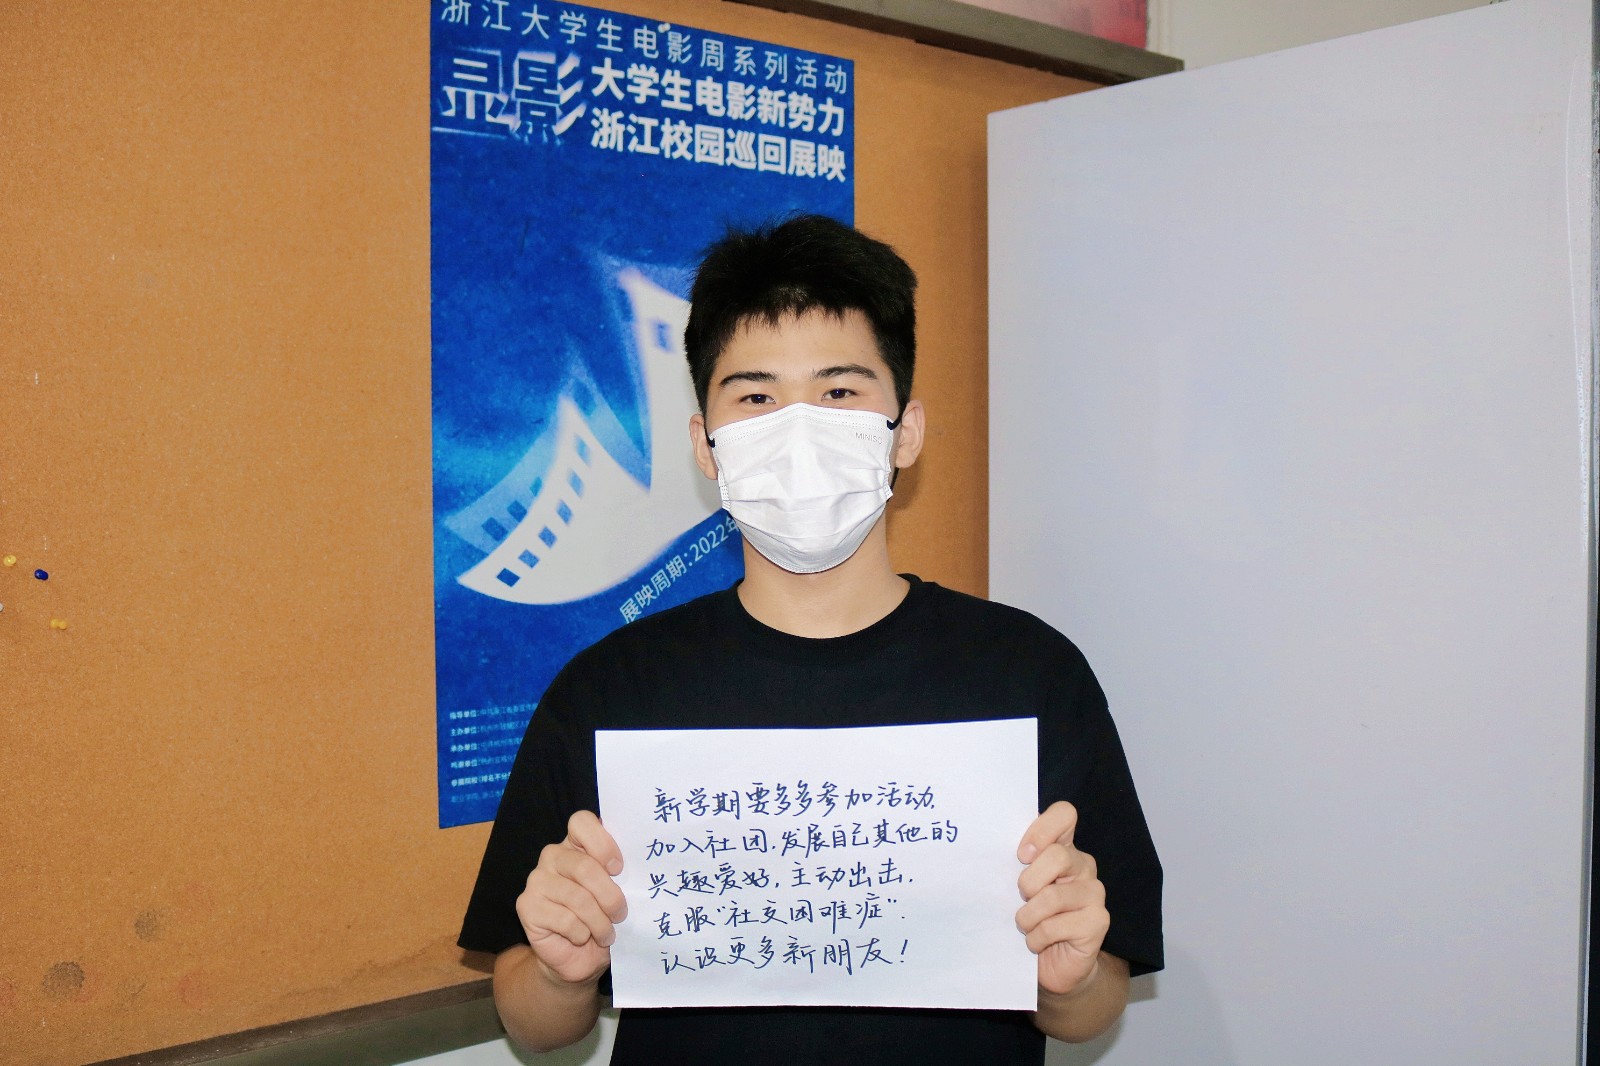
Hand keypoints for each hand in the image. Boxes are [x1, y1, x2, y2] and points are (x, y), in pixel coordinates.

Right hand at [514, 811, 627, 986]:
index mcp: (577, 844)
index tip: (619, 868)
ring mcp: (537, 879)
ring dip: (599, 922)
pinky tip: (582, 937)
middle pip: (584, 866)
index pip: (581, 822)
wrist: (577, 958)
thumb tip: (641, 870)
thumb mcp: (616, 894)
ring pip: (577, 897)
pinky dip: (582, 933)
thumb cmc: (602, 920)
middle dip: (609, 896)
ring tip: (606, 934)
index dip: (602, 843)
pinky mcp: (527, 905)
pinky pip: (564, 919)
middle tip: (620, 914)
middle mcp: (553, 856)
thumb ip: (620, 875)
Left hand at [1016, 801, 1109, 996]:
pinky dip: (1037, 937)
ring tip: (1025, 925)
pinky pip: (1056, 925)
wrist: (1052, 965)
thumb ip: (1013, 865)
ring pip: (1053, 895)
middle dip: (1028, 882)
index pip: (1064, 814)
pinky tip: (1037, 943)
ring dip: (1028, 916)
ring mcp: (1094, 893)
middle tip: (1021, 898)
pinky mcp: (1098, 921)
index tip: (1022, 855)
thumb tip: (987, 851)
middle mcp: (1083, 865)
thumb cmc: (1030, 919)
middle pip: (1058, 855)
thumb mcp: (1017, 887)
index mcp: (1062, 848)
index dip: (1042, 830)